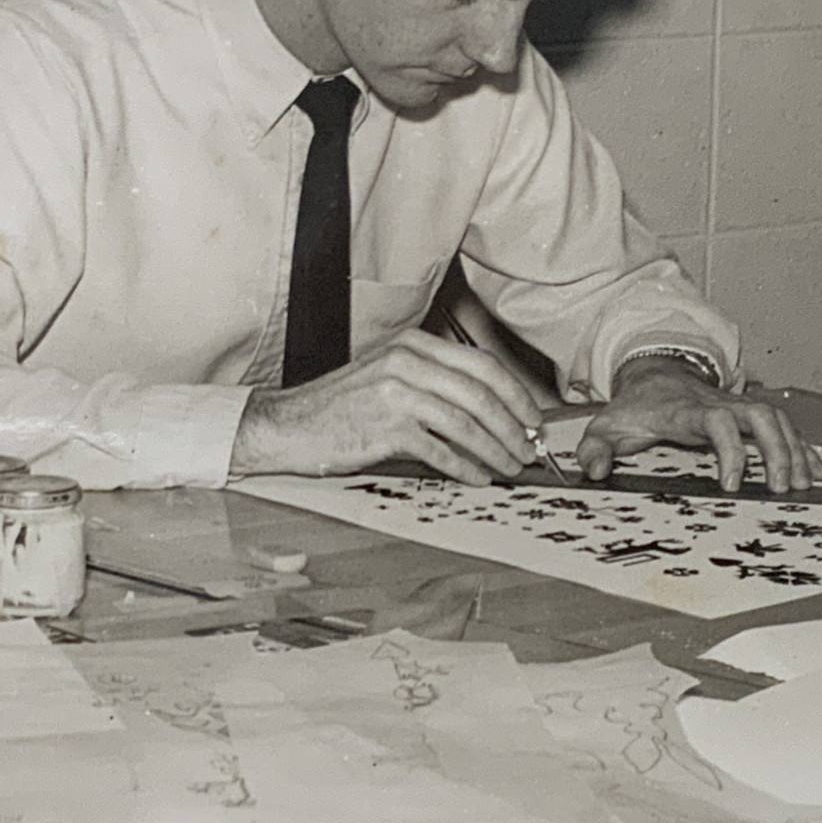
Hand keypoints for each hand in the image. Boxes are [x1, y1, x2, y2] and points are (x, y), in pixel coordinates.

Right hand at [230, 331, 546, 483]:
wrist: (289, 425)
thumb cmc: (340, 407)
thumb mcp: (389, 378)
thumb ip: (434, 384)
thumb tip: (490, 413)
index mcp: (413, 345)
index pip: (481, 365)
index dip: (515, 394)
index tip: (532, 419)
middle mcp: (406, 361)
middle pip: (481, 393)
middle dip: (514, 426)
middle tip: (530, 449)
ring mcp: (396, 392)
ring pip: (466, 422)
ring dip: (496, 449)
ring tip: (510, 467)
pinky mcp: (386, 427)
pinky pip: (440, 450)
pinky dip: (466, 467)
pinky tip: (478, 478)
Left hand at [576, 356, 821, 494]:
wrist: (654, 374)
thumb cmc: (635, 407)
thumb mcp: (606, 425)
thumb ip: (595, 448)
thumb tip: (593, 471)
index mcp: (686, 409)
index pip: (716, 421)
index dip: (729, 450)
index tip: (733, 485)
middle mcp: (719, 403)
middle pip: (760, 416)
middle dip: (776, 450)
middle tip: (781, 488)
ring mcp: (738, 406)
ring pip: (778, 420)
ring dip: (795, 451)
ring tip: (804, 487)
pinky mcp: (749, 414)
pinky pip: (785, 427)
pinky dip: (804, 448)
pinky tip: (819, 473)